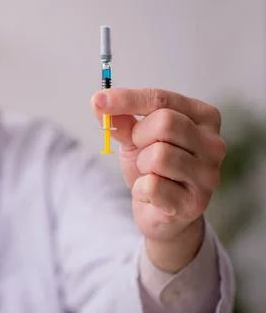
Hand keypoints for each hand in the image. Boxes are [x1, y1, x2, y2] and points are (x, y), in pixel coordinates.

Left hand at [91, 88, 225, 271]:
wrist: (160, 213)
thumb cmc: (152, 169)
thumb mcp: (135, 138)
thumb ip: (121, 119)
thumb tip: (99, 101)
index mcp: (204, 117)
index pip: (161, 99)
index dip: (127, 99)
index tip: (98, 100)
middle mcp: (214, 143)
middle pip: (165, 122)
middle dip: (139, 136)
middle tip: (140, 150)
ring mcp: (208, 175)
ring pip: (159, 156)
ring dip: (142, 165)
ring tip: (149, 173)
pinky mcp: (194, 203)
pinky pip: (152, 186)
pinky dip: (141, 189)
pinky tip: (151, 194)